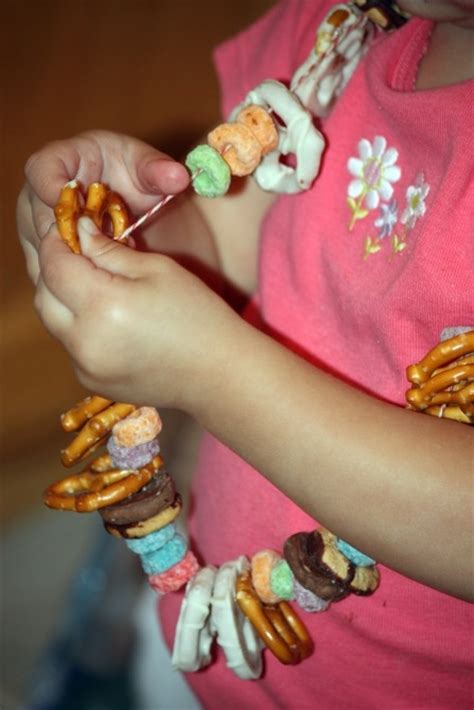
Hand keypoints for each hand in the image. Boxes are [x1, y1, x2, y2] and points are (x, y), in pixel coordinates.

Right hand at [17, 129, 189, 282]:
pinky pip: (48, 271)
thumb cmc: (134, 176)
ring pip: (42, 249)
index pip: (41, 169)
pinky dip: (74, 278)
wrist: (131, 203)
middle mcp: (37, 193)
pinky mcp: (42, 255)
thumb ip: (159, 171)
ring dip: (76, 261)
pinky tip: (102, 278)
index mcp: (60, 160)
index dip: (53, 187)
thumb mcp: (147, 168)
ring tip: (111, 262)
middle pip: (38, 217)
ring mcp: (35, 226)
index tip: (77, 207)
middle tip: (107, 247)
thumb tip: (177, 176)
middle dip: (73, 236)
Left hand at [35, 216, 240, 410]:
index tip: (68, 226)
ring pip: (54, 322)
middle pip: (44, 296)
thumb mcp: (158, 269)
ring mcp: (85, 367)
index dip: (56, 242)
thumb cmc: (198, 315)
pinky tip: (107, 319)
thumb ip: (110, 251)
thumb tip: (79, 232)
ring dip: (63, 299)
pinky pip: (71, 346)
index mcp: (104, 305)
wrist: (219, 374)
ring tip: (93, 284)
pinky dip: (78, 327)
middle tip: (77, 253)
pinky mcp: (91, 382)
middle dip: (54, 271)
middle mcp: (85, 341)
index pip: (55, 266)